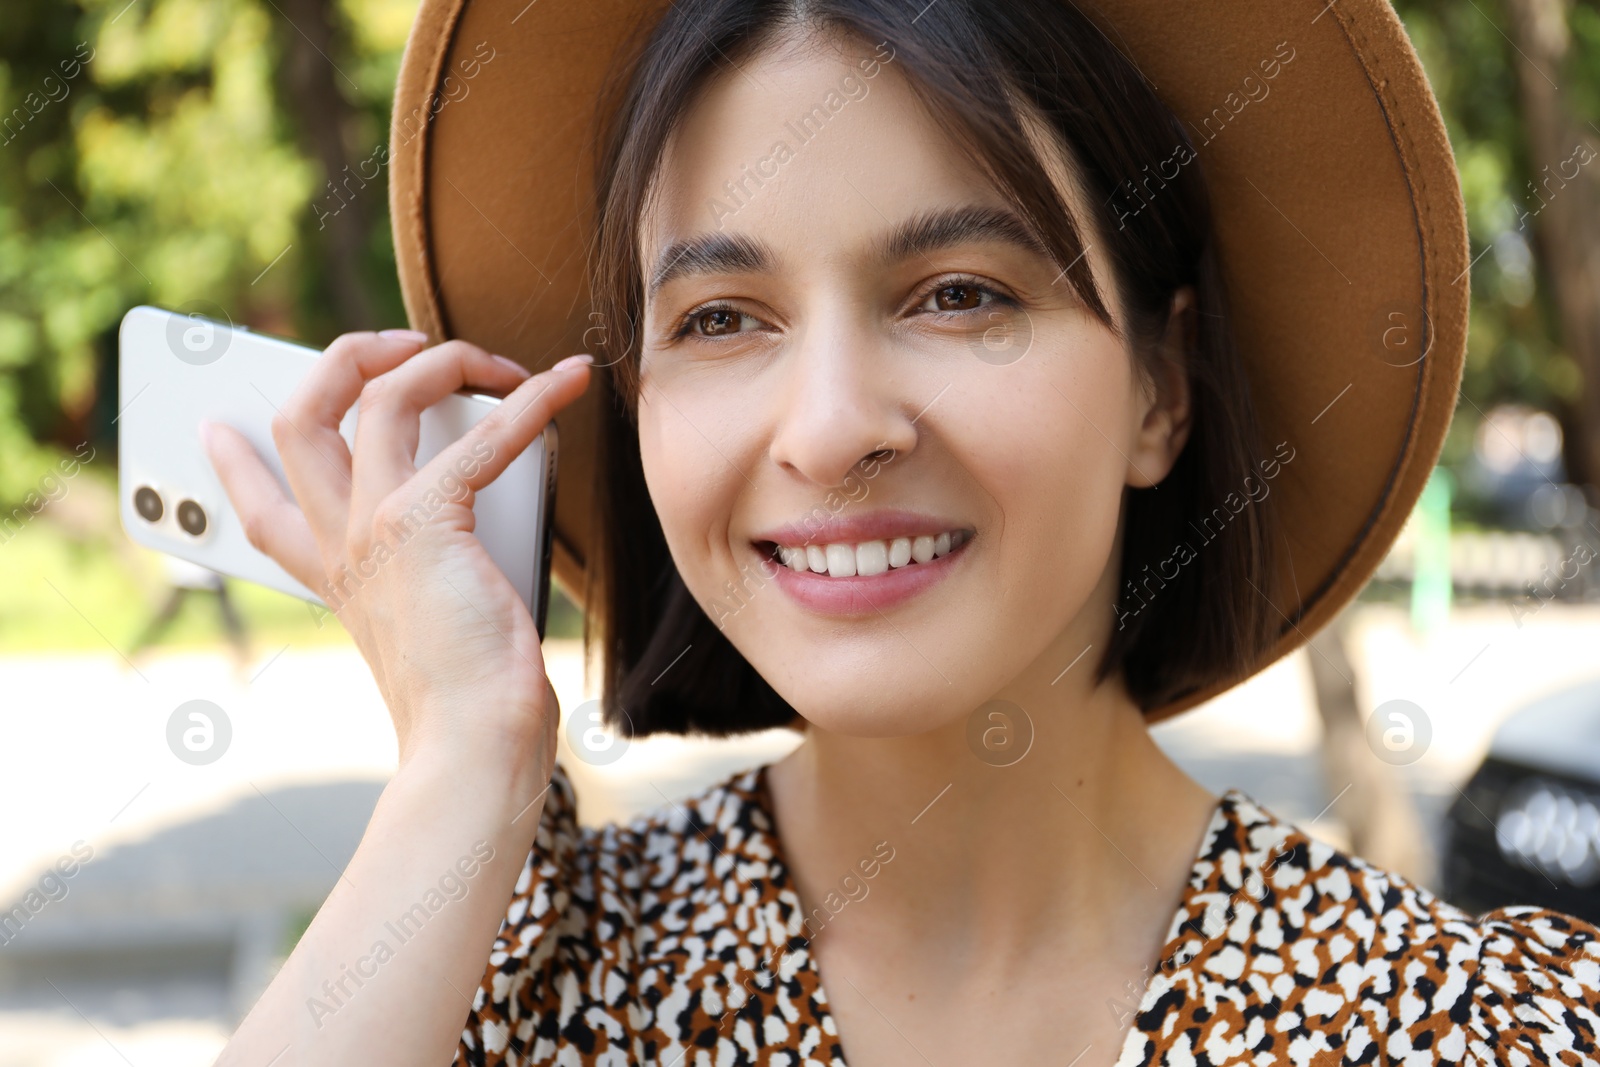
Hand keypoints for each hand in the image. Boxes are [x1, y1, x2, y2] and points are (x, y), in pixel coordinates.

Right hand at [201, 330, 591, 769]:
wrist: (475, 746)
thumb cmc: (471, 700)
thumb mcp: (437, 627)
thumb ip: (442, 573)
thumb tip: (494, 528)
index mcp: (336, 578)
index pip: (261, 512)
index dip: (235, 463)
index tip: (219, 428)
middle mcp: (343, 546)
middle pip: (302, 421)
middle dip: (345, 359)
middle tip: (399, 344)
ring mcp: (376, 530)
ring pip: (378, 399)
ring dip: (440, 361)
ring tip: (490, 360)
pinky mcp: (426, 524)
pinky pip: (478, 437)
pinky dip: (530, 402)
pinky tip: (565, 384)